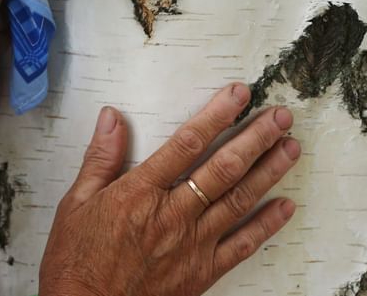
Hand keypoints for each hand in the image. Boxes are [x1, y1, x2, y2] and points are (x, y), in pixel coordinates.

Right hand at [39, 83, 300, 295]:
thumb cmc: (77, 262)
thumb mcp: (77, 203)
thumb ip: (100, 158)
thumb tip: (112, 119)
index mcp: (140, 193)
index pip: (187, 143)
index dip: (216, 115)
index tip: (238, 94)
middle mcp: (172, 215)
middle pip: (223, 168)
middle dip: (255, 138)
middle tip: (280, 117)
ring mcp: (191, 244)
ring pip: (238, 200)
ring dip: (268, 171)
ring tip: (290, 148)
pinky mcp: (201, 272)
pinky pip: (243, 246)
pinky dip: (267, 225)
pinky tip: (285, 206)